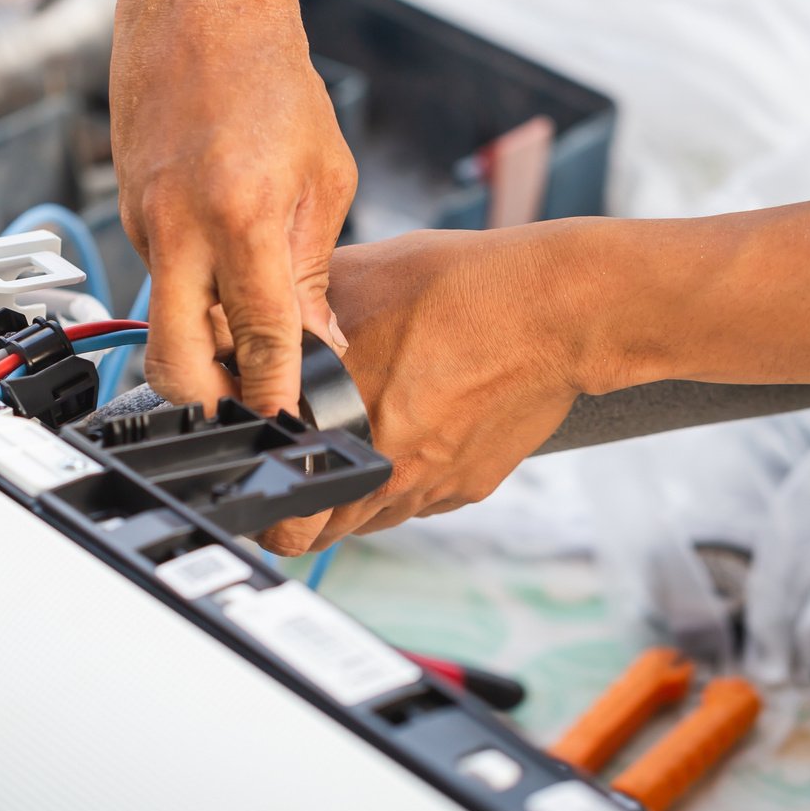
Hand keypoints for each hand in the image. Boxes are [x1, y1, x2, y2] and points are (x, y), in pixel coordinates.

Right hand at [112, 0, 355, 415]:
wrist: (196, 3)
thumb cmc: (269, 76)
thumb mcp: (324, 174)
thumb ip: (314, 266)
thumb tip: (316, 340)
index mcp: (240, 216)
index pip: (258, 338)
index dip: (276, 395)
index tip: (292, 427)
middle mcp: (177, 228)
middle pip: (172, 363)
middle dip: (207, 405)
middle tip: (249, 412)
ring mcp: (142, 222)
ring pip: (164, 322)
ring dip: (202, 345)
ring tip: (250, 342)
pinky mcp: (126, 213)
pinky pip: (159, 278)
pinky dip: (191, 293)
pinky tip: (225, 274)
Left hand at [259, 227, 591, 555]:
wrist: (554, 310)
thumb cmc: (459, 288)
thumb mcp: (356, 279)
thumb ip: (298, 311)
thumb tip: (256, 314)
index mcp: (343, 427)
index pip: (284, 506)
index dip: (267, 498)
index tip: (264, 482)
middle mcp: (386, 471)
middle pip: (323, 531)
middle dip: (303, 512)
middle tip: (299, 475)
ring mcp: (431, 486)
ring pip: (371, 520)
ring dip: (353, 500)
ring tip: (354, 449)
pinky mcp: (469, 486)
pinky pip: (420, 500)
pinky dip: (405, 481)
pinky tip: (410, 434)